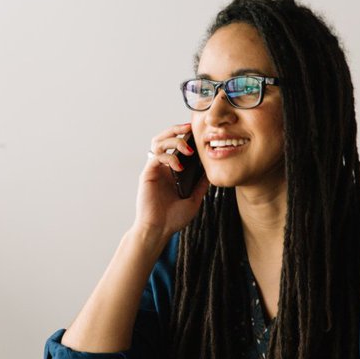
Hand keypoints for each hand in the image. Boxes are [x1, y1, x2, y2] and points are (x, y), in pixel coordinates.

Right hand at [135, 123, 210, 238]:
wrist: (159, 230)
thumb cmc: (173, 218)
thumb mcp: (194, 199)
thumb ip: (201, 184)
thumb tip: (212, 171)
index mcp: (172, 170)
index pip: (177, 145)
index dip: (185, 136)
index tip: (199, 132)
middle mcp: (162, 166)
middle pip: (165, 138)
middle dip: (176, 129)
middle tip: (189, 128)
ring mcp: (154, 169)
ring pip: (158, 142)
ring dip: (173, 140)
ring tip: (186, 149)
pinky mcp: (148, 174)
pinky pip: (156, 156)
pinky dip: (169, 157)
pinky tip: (179, 167)